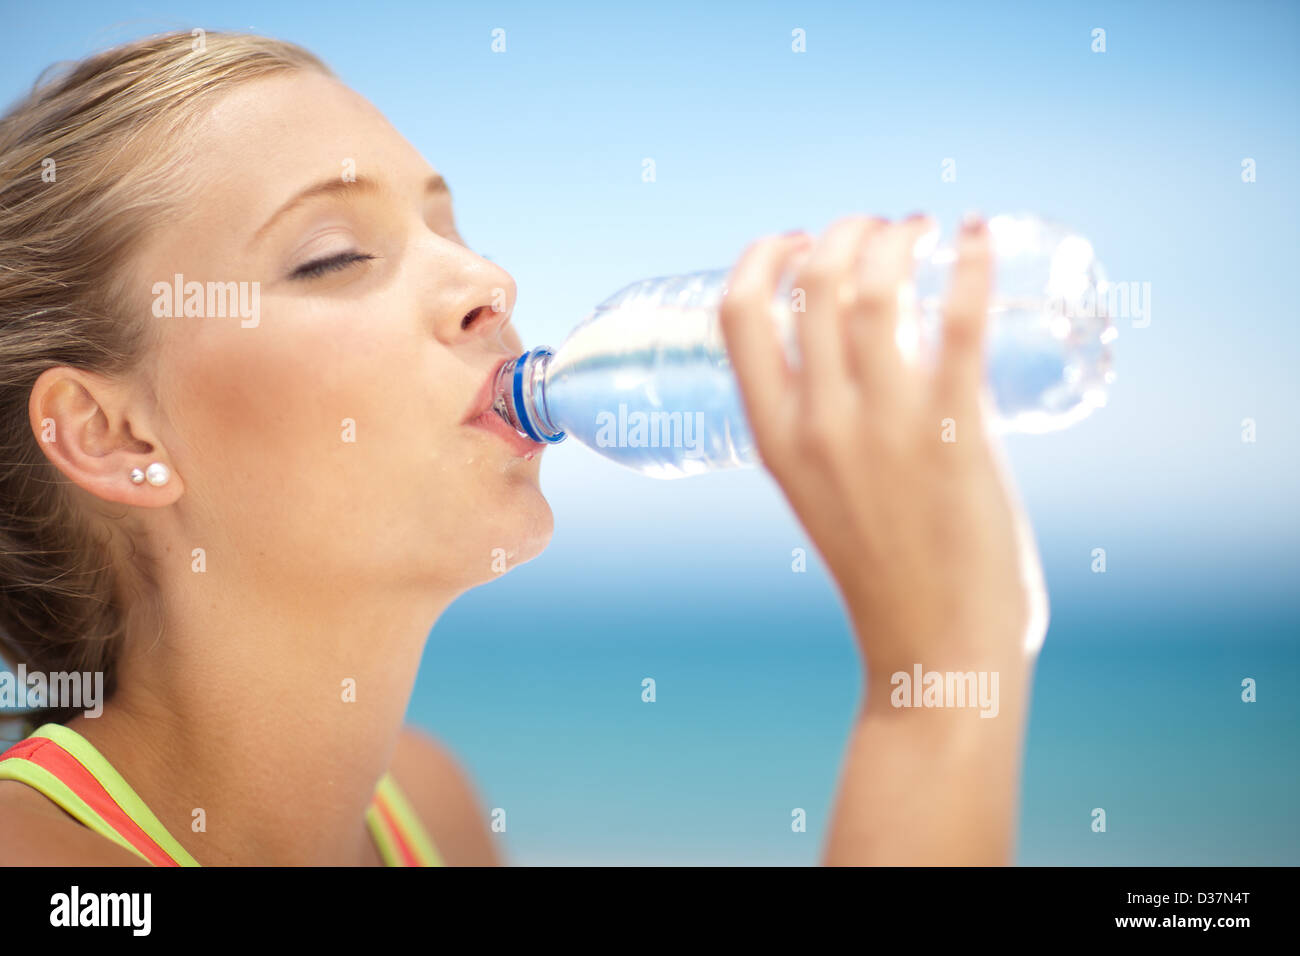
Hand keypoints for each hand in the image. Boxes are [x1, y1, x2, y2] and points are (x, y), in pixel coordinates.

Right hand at [718, 216, 1047, 704]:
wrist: (933, 648)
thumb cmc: (883, 571)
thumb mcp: (819, 492)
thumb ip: (826, 430)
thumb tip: (864, 360)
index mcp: (774, 438)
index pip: (740, 316)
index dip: (764, 257)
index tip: (795, 238)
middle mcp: (819, 424)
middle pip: (815, 283)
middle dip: (844, 232)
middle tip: (878, 228)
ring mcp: (886, 429)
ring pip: (878, 289)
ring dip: (899, 238)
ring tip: (922, 227)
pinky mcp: (957, 435)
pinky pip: (959, 324)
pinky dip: (969, 265)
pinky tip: (976, 234)